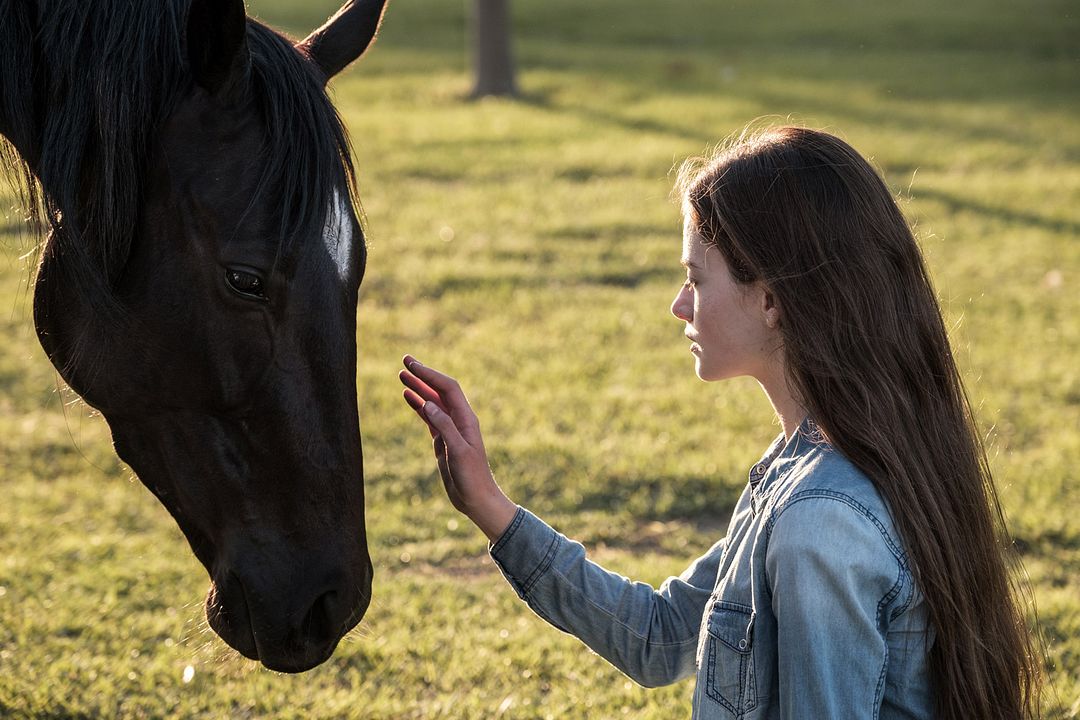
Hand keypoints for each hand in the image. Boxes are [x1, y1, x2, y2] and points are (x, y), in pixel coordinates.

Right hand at [399, 355, 517, 541]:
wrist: (477, 499)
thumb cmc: (472, 477)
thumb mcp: (458, 452)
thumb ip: (444, 427)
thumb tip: (427, 403)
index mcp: (466, 419)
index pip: (447, 389)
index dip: (430, 375)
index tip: (412, 365)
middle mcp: (459, 420)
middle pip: (439, 390)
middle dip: (423, 374)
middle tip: (405, 360)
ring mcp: (450, 429)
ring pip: (432, 401)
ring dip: (418, 387)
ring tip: (401, 375)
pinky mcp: (443, 440)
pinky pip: (429, 417)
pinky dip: (418, 405)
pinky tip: (407, 396)